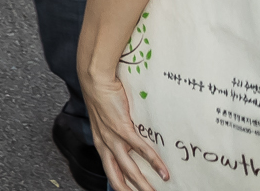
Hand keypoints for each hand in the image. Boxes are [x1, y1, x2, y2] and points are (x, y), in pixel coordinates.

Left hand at [82, 70, 168, 190]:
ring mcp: (113, 137)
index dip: (120, 186)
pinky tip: (164, 172)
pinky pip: (140, 149)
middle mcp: (105, 144)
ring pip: (129, 168)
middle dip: (131, 190)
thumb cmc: (102, 97)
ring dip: (143, 184)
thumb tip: (132, 141)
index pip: (110, 172)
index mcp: (101, 144)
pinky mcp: (122, 128)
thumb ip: (116, 133)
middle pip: (117, 176)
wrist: (95, 80)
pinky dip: (153, 162)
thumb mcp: (105, 121)